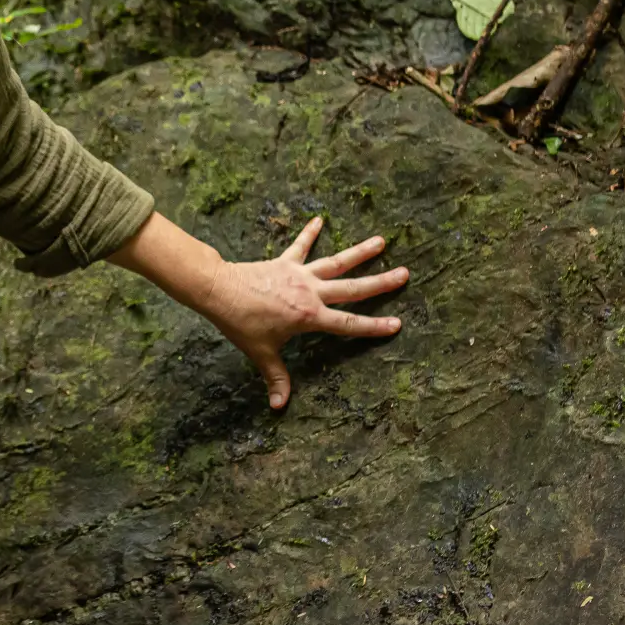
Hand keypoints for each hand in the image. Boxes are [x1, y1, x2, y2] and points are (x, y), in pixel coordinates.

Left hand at [109, 211, 408, 411]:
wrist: (219, 290)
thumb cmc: (241, 323)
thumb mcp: (261, 353)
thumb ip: (275, 378)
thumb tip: (279, 406)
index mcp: (310, 317)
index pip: (349, 324)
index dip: (374, 326)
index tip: (397, 324)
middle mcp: (311, 292)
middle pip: (353, 288)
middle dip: (380, 282)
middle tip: (405, 274)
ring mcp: (299, 274)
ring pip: (336, 262)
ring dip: (359, 252)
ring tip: (381, 241)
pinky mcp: (284, 262)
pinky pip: (300, 247)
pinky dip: (309, 233)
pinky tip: (319, 219)